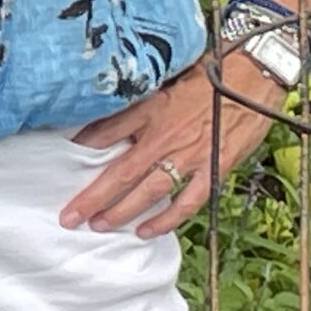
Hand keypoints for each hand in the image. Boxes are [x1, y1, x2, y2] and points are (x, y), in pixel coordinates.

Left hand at [61, 51, 283, 238]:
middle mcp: (167, 139)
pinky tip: (147, 230)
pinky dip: (167, 219)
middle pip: (124, 174)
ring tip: (100, 225)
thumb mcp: (159, 86)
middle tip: (70, 217)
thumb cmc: (204, 79)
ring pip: (151, 192)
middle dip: (95, 198)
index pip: (107, 139)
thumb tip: (92, 126)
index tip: (60, 168)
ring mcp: (192, 157)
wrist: (251, 81)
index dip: (82, 155)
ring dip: (123, 212)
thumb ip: (129, 108)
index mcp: (151, 114)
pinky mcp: (214, 170)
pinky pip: (188, 202)